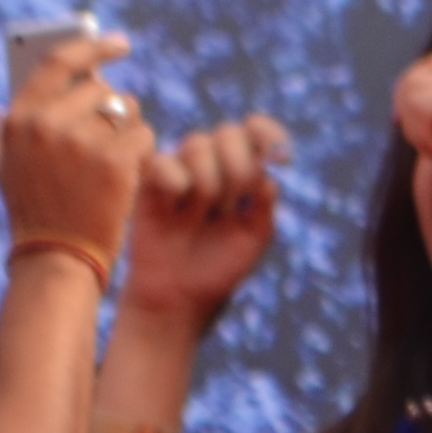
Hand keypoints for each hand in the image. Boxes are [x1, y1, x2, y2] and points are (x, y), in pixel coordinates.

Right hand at [0, 31, 148, 261]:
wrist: (55, 261)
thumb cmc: (34, 215)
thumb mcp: (4, 170)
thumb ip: (3, 133)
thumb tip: (9, 104)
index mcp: (19, 118)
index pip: (59, 62)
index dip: (92, 47)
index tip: (119, 44)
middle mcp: (46, 124)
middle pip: (101, 90)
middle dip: (114, 111)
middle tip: (113, 139)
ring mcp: (80, 143)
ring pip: (128, 111)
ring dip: (129, 133)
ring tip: (115, 165)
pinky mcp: (113, 163)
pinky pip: (144, 137)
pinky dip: (144, 156)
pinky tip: (130, 178)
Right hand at [125, 116, 291, 325]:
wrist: (178, 300)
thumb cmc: (218, 270)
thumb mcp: (254, 237)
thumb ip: (265, 202)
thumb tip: (266, 173)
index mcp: (241, 172)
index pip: (255, 132)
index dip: (269, 134)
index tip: (281, 159)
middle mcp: (211, 164)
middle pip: (229, 133)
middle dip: (237, 168)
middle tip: (230, 207)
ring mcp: (180, 170)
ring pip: (197, 143)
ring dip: (208, 183)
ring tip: (202, 216)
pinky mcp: (150, 181)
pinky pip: (165, 162)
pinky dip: (177, 185)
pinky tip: (175, 210)